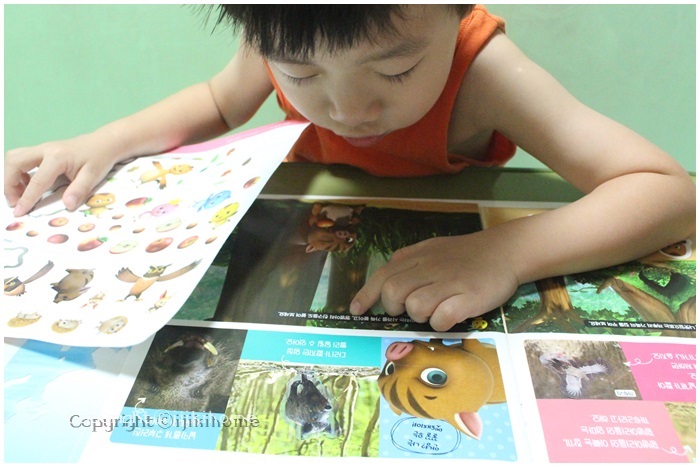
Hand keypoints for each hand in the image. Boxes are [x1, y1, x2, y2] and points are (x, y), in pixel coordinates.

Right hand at [5, 132, 120, 215]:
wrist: (103, 143)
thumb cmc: (99, 159)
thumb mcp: (93, 176)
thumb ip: (79, 190)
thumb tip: (67, 205)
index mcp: (58, 157)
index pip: (36, 180)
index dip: (26, 198)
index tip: (19, 212)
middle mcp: (45, 149)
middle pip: (14, 162)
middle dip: (9, 183)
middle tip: (15, 202)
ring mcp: (42, 148)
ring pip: (14, 158)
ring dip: (11, 176)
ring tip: (20, 194)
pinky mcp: (41, 151)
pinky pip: (20, 158)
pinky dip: (17, 172)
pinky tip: (29, 184)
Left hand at [350, 231, 519, 330]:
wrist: (504, 250)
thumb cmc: (464, 254)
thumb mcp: (431, 250)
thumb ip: (408, 263)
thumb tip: (385, 285)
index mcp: (417, 256)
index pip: (383, 275)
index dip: (367, 295)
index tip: (356, 311)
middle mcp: (429, 268)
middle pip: (393, 294)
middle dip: (394, 307)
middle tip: (408, 309)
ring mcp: (449, 282)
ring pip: (415, 307)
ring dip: (420, 315)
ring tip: (435, 309)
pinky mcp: (468, 298)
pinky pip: (441, 317)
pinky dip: (440, 322)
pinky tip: (449, 316)